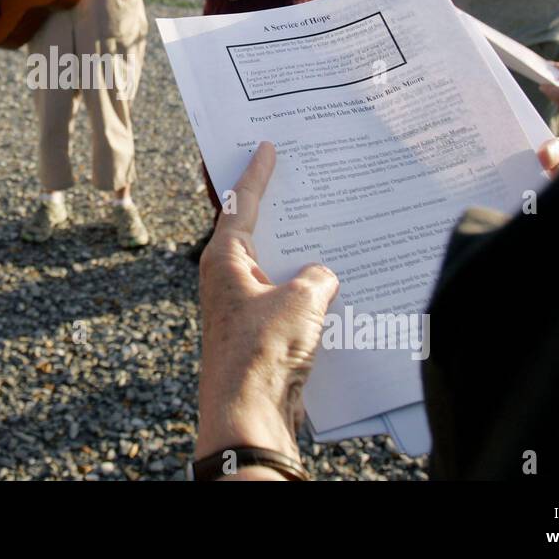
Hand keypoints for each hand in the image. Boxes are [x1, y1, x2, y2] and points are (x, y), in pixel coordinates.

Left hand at [197, 142, 339, 472]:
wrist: (249, 414)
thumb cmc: (263, 352)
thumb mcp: (302, 301)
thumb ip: (318, 276)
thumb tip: (322, 277)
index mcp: (225, 259)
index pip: (242, 202)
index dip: (257, 172)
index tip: (265, 145)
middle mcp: (227, 279)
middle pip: (254, 231)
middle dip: (277, 206)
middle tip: (295, 175)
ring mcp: (241, 307)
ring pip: (273, 266)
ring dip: (298, 252)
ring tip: (326, 228)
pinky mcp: (257, 333)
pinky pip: (284, 298)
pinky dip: (305, 288)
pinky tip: (333, 285)